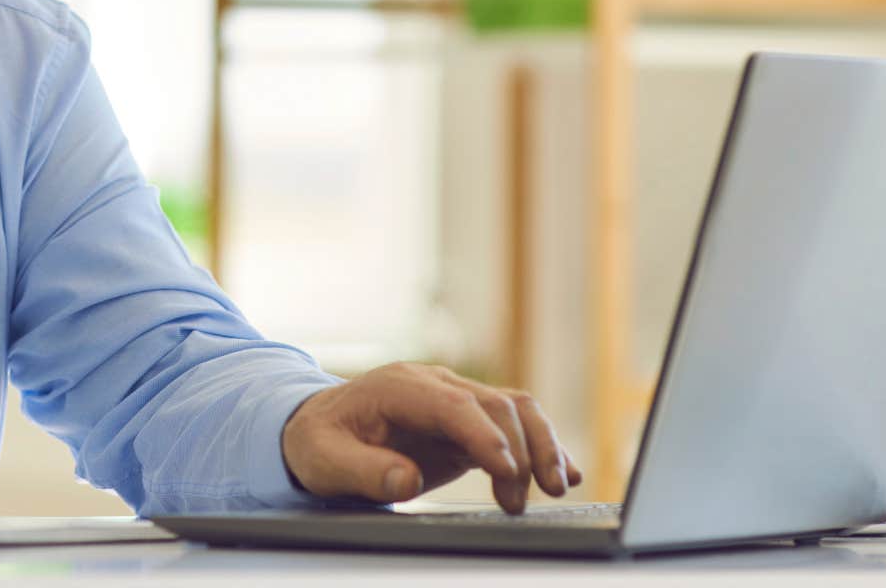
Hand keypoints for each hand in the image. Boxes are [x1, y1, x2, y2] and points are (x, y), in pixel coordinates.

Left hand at [280, 363, 582, 512]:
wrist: (319, 427)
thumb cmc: (319, 442)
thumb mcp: (324, 460)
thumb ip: (362, 470)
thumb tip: (406, 480)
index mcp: (399, 387)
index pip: (454, 405)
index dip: (484, 436)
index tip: (506, 472)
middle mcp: (435, 384)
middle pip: (496, 404)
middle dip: (521, 451)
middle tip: (522, 501)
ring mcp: (455, 399)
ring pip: (516, 409)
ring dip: (542, 446)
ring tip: (555, 489)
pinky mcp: (468, 421)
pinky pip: (515, 425)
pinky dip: (543, 446)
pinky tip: (566, 474)